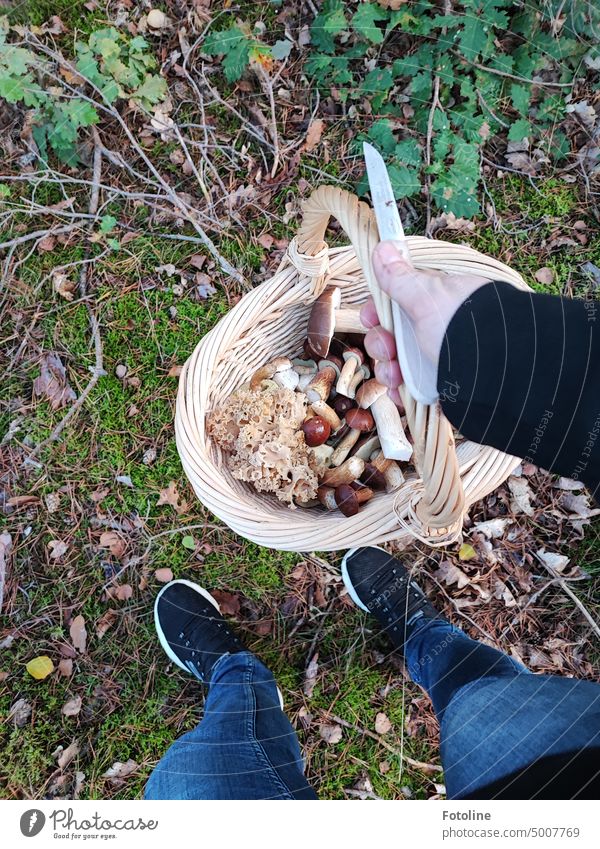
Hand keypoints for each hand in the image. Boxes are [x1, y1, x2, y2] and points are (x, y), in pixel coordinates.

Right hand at [361, 241, 489, 403]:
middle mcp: (434, 329)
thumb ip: (401, 277)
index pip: (397, 303)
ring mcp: (436, 358)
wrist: (497, 371)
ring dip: (388, 370)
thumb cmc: (463, 326)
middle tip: (388, 349)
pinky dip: (400, 390)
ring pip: (398, 363)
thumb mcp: (428, 297)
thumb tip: (384, 245)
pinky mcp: (439, 385)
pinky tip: (399, 391)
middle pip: (393, 335)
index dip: (378, 311)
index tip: (369, 318)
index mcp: (434, 302)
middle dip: (382, 344)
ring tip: (395, 376)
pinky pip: (409, 387)